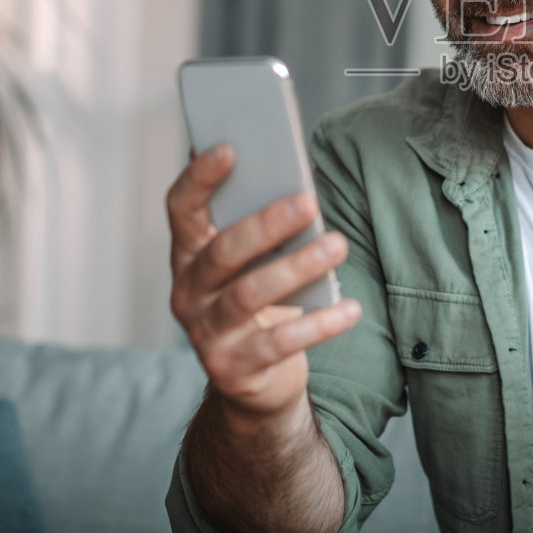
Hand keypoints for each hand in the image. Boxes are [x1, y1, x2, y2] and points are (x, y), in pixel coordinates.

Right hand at [166, 143, 362, 427]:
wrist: (253, 384)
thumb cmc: (259, 305)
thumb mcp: (251, 265)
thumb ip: (258, 226)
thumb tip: (291, 176)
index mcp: (189, 255)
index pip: (181, 209)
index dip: (200, 178)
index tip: (230, 148)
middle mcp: (188, 291)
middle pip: (223, 251)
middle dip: (267, 224)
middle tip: (310, 201)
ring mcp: (206, 333)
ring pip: (250, 294)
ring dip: (297, 267)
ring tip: (338, 245)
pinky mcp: (233, 367)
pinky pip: (280, 342)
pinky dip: (319, 324)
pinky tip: (351, 309)